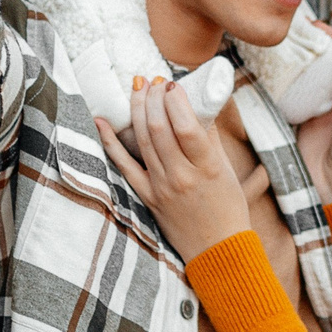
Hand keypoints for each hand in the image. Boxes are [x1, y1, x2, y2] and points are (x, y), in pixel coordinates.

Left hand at [95, 75, 254, 265]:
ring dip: (138, 109)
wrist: (218, 251)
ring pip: (143, 140)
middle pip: (160, 128)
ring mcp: (161, 187)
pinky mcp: (147, 197)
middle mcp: (181, 176)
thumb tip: (197, 105)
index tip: (172, 83)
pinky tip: (102, 120)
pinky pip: (124, 166)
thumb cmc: (228, 208)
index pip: (187, 126)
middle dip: (154, 98)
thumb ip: (210, 138)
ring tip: (137, 88)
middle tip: (153, 80)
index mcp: (207, 167)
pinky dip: (111, 142)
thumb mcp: (226, 170)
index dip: (176, 100)